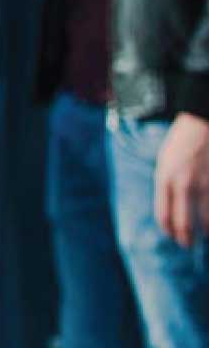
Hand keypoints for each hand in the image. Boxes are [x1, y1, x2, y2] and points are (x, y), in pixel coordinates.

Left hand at [156, 113, 208, 246]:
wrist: (202, 123)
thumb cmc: (182, 142)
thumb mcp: (164, 161)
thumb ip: (166, 185)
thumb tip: (170, 209)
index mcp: (165, 178)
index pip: (164, 215)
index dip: (168, 231)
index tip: (173, 236)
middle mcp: (185, 185)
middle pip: (184, 224)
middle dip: (186, 239)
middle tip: (188, 244)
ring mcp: (206, 186)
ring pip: (207, 222)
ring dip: (206, 232)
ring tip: (205, 235)